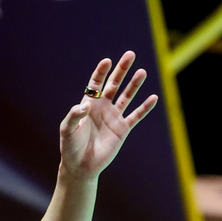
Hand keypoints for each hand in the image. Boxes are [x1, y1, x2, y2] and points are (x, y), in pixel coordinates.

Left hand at [59, 51, 157, 178]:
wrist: (81, 166)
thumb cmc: (70, 147)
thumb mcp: (68, 129)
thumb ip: (75, 115)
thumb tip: (86, 105)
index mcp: (88, 104)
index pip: (96, 83)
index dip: (102, 72)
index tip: (107, 61)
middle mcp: (103, 107)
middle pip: (114, 84)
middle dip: (122, 69)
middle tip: (130, 54)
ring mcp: (114, 117)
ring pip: (127, 97)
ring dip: (134, 84)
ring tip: (142, 72)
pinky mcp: (122, 129)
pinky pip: (136, 116)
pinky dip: (144, 108)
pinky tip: (153, 98)